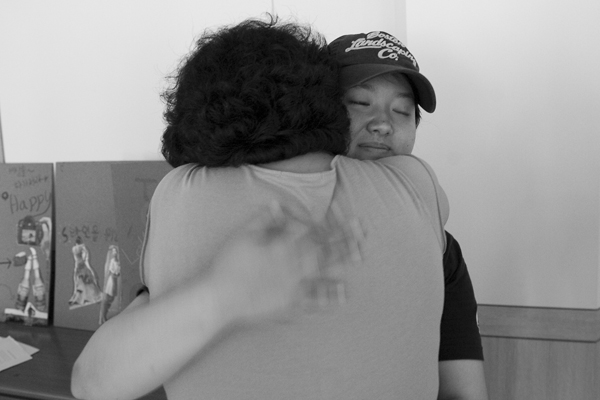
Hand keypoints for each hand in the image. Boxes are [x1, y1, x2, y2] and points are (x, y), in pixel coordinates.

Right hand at [209, 203, 362, 324]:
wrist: (220, 298)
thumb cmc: (228, 264)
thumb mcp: (241, 235)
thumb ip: (262, 219)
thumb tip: (276, 204)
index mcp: (282, 245)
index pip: (313, 231)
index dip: (333, 225)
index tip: (349, 220)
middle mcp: (293, 264)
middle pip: (324, 250)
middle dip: (345, 241)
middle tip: (363, 236)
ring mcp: (293, 285)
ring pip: (322, 271)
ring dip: (341, 264)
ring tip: (359, 258)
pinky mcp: (289, 303)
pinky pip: (313, 300)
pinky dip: (328, 297)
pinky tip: (342, 295)